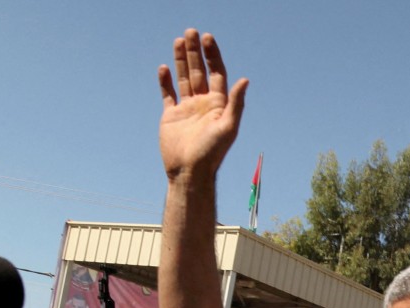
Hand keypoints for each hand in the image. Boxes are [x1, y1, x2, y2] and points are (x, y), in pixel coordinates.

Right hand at [158, 29, 247, 180]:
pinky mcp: (171, 116)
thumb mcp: (227, 127)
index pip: (217, 73)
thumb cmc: (212, 153)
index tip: (207, 38)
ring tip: (178, 40)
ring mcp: (187, 109)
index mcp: (219, 105)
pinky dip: (166, 81)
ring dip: (182, 60)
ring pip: (184, 79)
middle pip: (200, 71)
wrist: (189, 172)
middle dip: (196, 52)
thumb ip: (235, 103)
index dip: (213, 56)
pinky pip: (168, 94)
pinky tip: (164, 68)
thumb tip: (244, 80)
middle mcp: (204, 104)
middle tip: (190, 32)